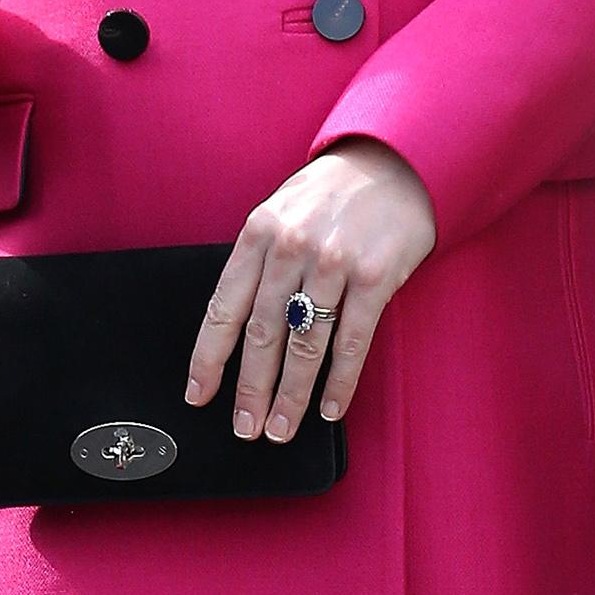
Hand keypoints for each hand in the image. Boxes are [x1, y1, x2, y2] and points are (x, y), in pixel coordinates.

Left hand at [188, 139, 436, 440]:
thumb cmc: (332, 195)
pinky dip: (339, 381)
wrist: (395, 165)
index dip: (209, 358)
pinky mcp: (374, 276)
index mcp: (259, 232)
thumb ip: (259, 263)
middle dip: (251, 390)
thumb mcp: (282, 213)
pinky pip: (352, 342)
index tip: (199, 396)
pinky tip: (330, 407)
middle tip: (245, 428)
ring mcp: (334, 262)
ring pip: (306, 345)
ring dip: (292, 395)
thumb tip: (235, 332)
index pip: (224, 307)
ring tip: (281, 428)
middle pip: (264, 335)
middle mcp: (292, 247)